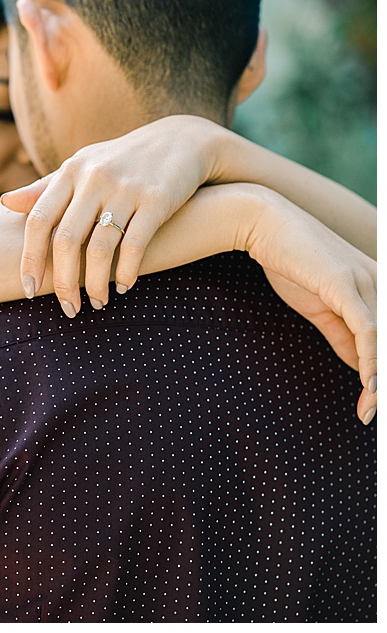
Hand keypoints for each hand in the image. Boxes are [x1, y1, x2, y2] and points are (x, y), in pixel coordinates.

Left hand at [1, 115, 221, 315]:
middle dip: (64, 282)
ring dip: (96, 283)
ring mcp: (125, 188)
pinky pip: (134, 245)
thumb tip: (5, 204)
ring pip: (100, 248)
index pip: (38, 221)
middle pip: (66, 240)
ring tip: (97, 303)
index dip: (30, 259)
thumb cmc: (121, 161)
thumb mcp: (81, 167)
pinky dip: (126, 272)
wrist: (182, 140)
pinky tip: (123, 286)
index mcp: (70, 171)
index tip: (29, 289)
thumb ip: (44, 188)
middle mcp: (94, 178)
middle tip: (68, 309)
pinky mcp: (157, 200)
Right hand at [247, 194, 376, 423]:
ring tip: (372, 410)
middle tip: (378, 415)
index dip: (383, 374)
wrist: (262, 222)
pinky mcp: (345, 284)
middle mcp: (382, 282)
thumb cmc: (290, 259)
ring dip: (381, 382)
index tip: (375, 404)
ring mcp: (367, 281)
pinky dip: (372, 361)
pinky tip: (369, 386)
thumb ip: (343, 336)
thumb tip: (361, 367)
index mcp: (380, 286)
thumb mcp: (319, 306)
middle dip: (386, 383)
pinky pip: (368, 331)